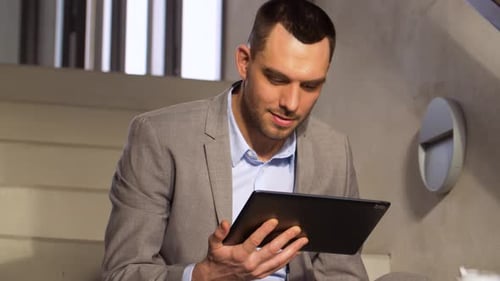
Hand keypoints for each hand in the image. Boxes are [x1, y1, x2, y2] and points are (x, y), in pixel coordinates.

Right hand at [192, 219, 307, 280]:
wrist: (214, 279)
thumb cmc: (216, 259)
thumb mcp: (213, 244)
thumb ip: (219, 233)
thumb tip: (225, 223)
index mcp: (239, 255)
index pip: (254, 241)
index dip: (264, 230)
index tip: (274, 221)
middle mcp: (250, 264)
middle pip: (272, 250)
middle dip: (285, 239)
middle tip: (295, 229)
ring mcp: (257, 271)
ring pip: (278, 260)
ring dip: (292, 249)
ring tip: (302, 239)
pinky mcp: (260, 274)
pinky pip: (277, 267)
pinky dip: (288, 259)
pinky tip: (296, 251)